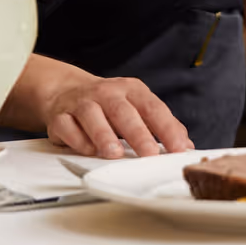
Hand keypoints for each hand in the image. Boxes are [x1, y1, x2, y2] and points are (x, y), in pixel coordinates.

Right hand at [44, 75, 190, 157]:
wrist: (67, 91)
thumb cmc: (110, 105)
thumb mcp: (138, 107)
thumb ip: (162, 125)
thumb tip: (185, 145)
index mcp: (132, 90)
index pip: (153, 108)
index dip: (168, 128)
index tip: (179, 148)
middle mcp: (107, 93)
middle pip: (123, 112)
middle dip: (138, 134)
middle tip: (150, 154)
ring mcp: (81, 103)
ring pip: (92, 116)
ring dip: (104, 135)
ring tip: (115, 154)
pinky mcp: (60, 116)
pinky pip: (67, 127)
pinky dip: (78, 140)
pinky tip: (88, 151)